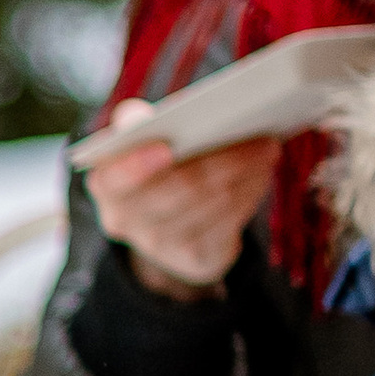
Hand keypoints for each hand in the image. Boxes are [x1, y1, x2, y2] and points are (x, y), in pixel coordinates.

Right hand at [84, 103, 280, 296]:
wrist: (165, 228)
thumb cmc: (156, 169)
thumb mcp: (139, 144)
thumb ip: (136, 124)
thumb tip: (138, 116)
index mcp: (107, 186)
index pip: (117, 179)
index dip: (138, 166)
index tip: (166, 148)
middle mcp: (126, 221)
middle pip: (178, 189)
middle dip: (223, 161)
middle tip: (260, 137)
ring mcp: (160, 246)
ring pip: (210, 205)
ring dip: (244, 175)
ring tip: (268, 150)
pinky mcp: (194, 259)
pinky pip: (228, 224)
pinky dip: (249, 194)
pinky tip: (262, 174)